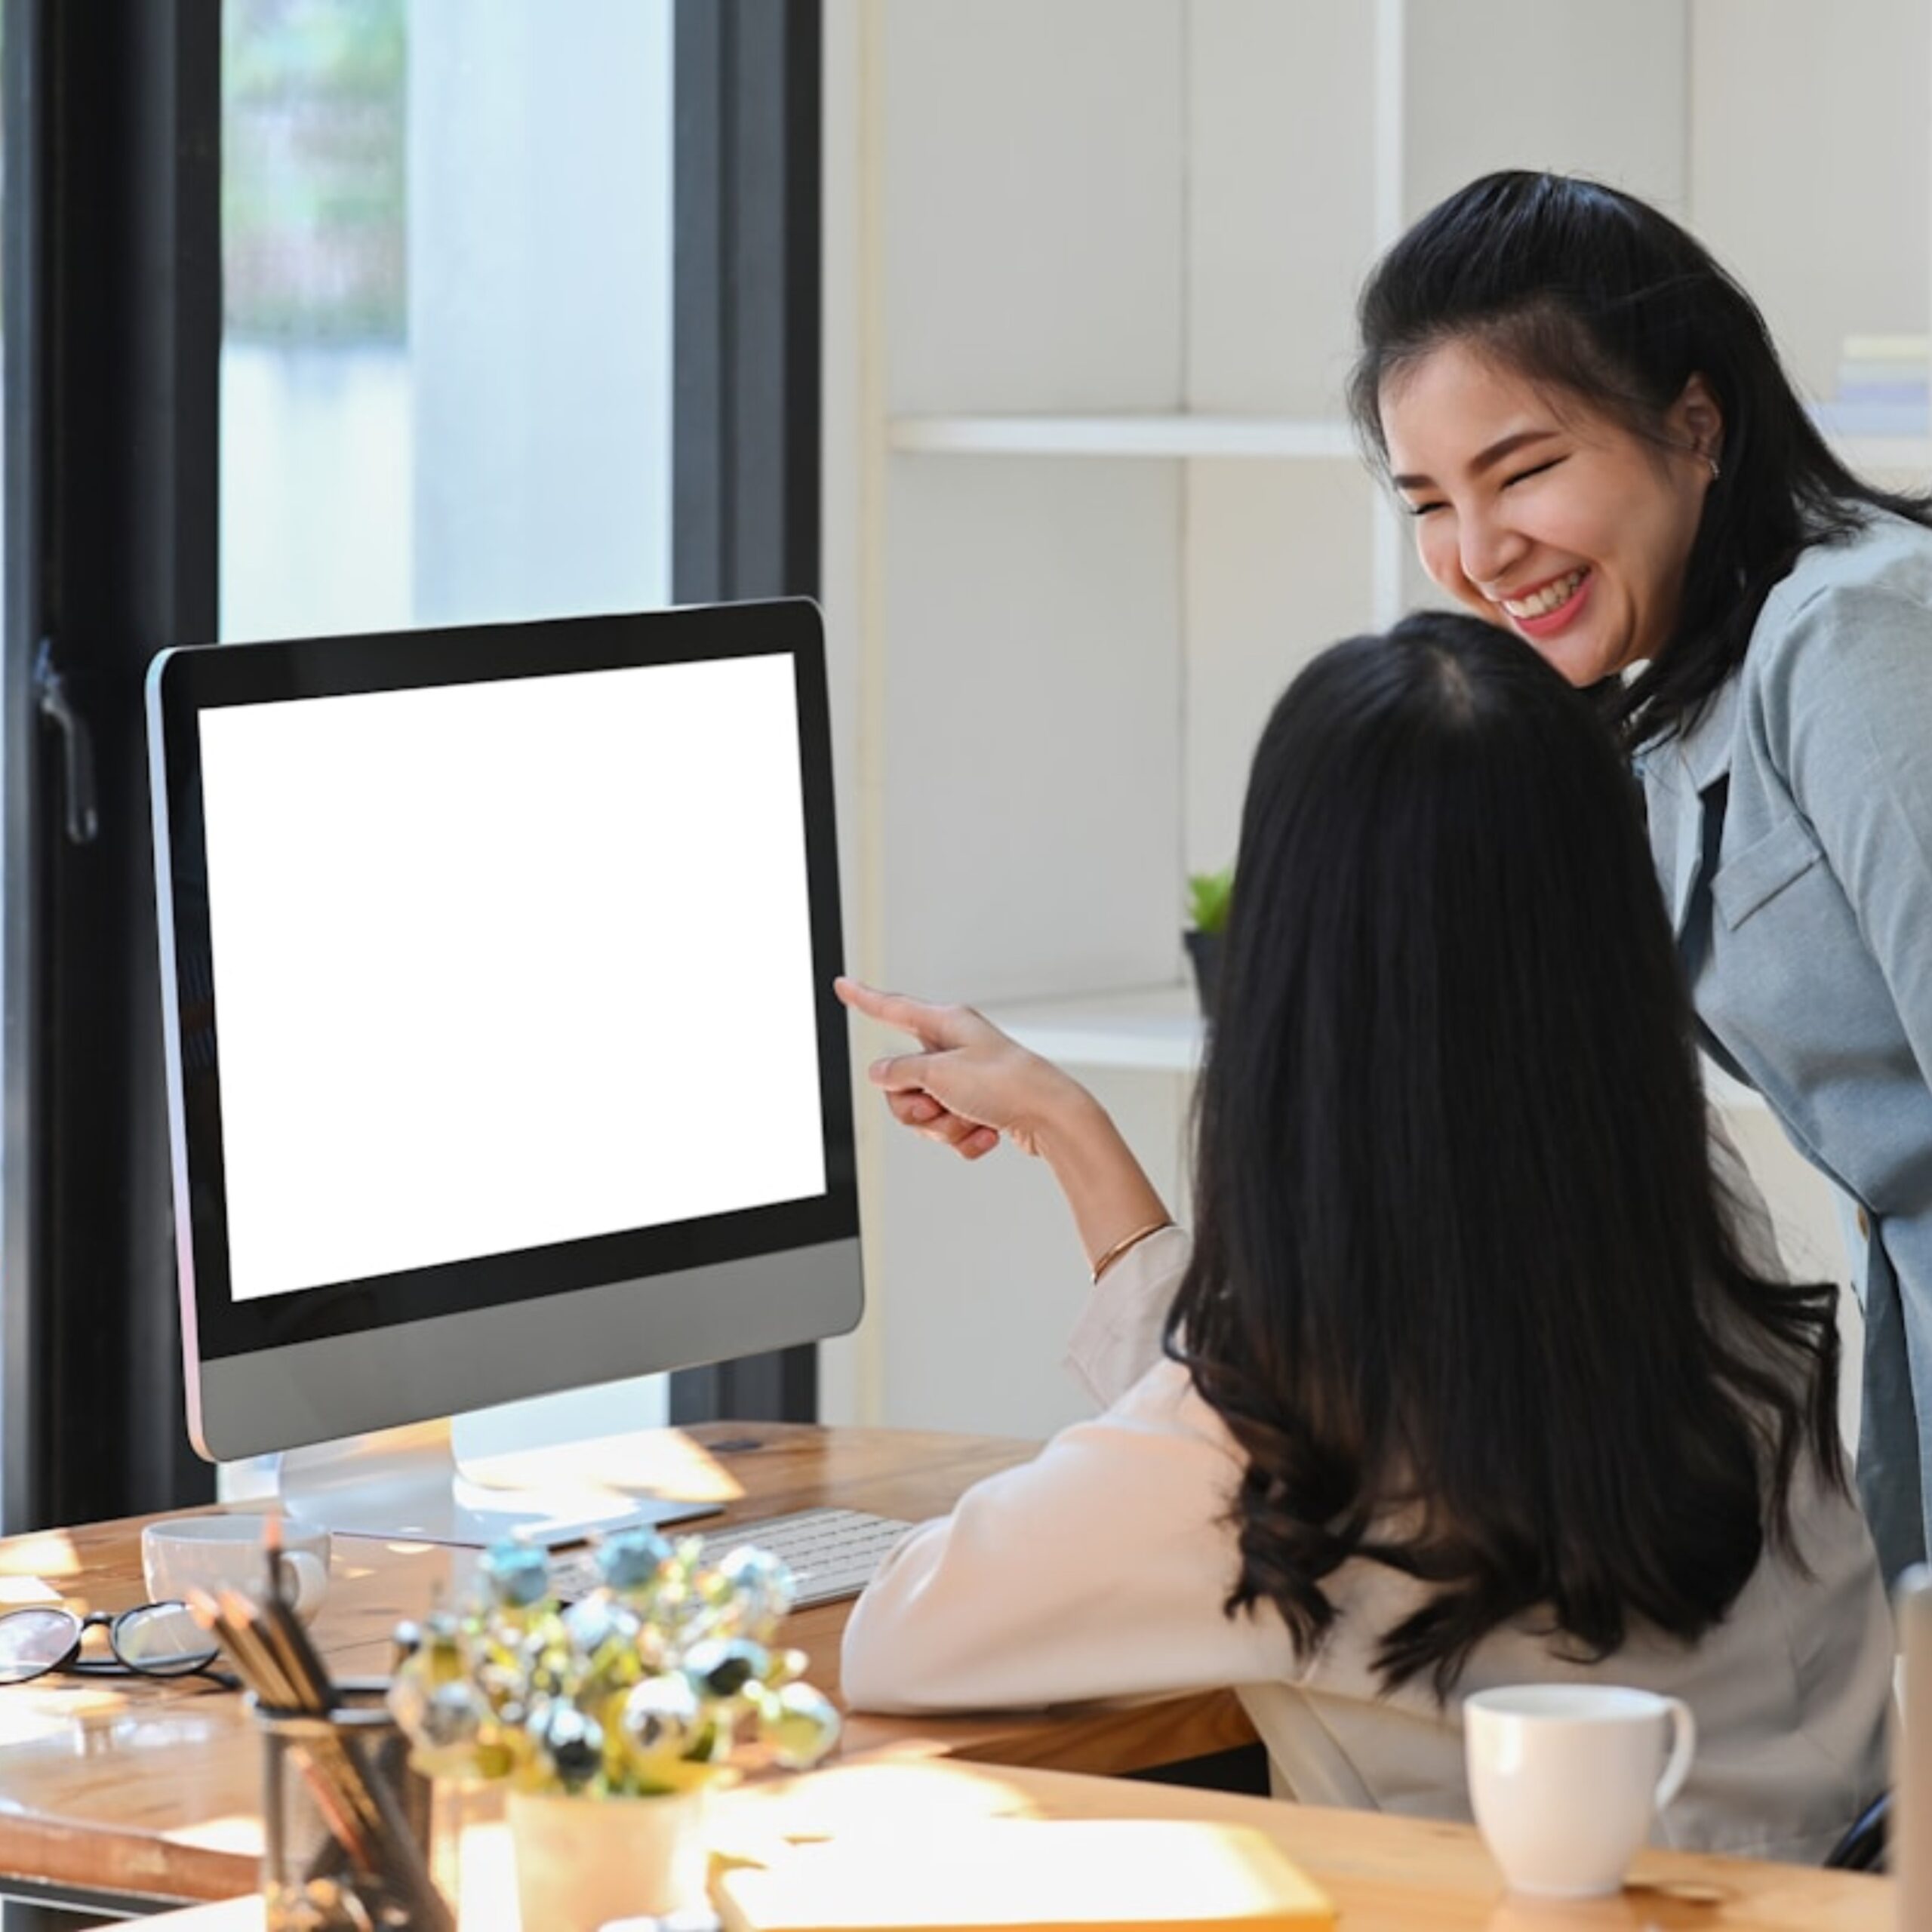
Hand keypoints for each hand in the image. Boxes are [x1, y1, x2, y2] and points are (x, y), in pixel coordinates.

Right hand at [834, 977, 1081, 1160]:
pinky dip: (966, 1138)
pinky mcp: (980, 1107)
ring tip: (969, 1122)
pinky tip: (987, 1135)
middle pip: (901, 1082)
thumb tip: (879, 1073)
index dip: (863, 998)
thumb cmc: (1005, 1084)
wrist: (1053, 1118)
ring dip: (943, 1126)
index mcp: (945, 1023)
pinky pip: (952, 1130)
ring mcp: (967, 1079)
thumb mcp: (939, 1074)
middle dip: (914, 1107)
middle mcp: (954, 1047)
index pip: (892, 1008)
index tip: (841, 985)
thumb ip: (899, 1072)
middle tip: (936, 1108)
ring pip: (925, 1112)